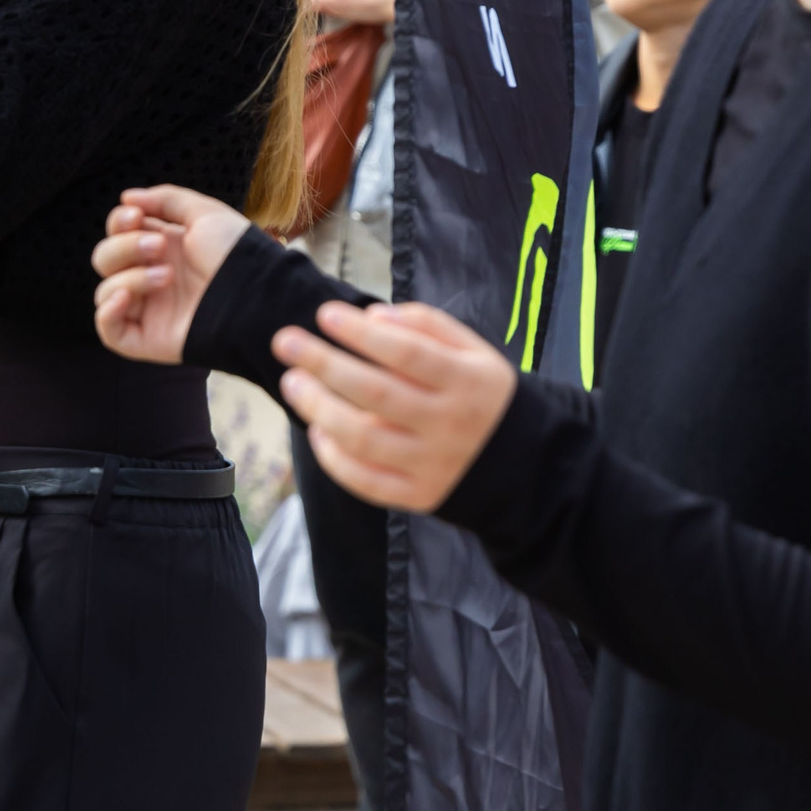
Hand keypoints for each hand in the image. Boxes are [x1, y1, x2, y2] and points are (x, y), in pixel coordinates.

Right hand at [91, 184, 252, 364]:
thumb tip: (126, 198)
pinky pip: (110, 332)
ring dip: (129, 277)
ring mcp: (148, 309)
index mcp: (162, 247)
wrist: (256, 296)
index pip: (118, 233)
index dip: (119, 222)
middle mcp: (150, 276)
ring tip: (167, 277)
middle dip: (125, 247)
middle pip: (105, 259)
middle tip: (160, 247)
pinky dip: (107, 313)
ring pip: (104, 291)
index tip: (135, 216)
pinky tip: (125, 297)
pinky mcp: (148, 339)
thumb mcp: (204, 214)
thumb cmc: (237, 255)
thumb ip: (165, 199)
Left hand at [273, 300, 515, 511]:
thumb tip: (373, 317)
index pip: (407, 355)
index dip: (362, 334)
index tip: (325, 314)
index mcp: (466, 382)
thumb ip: (427, 326)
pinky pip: (367, 481)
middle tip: (285, 342)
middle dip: (324, 364)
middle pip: (377, 394)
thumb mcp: (474, 350)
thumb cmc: (482, 394)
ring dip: (319, 408)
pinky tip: (318, 429)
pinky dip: (334, 458)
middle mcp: (449, 425)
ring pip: (364, 439)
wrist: (524, 464)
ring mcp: (432, 464)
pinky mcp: (418, 496)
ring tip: (293, 382)